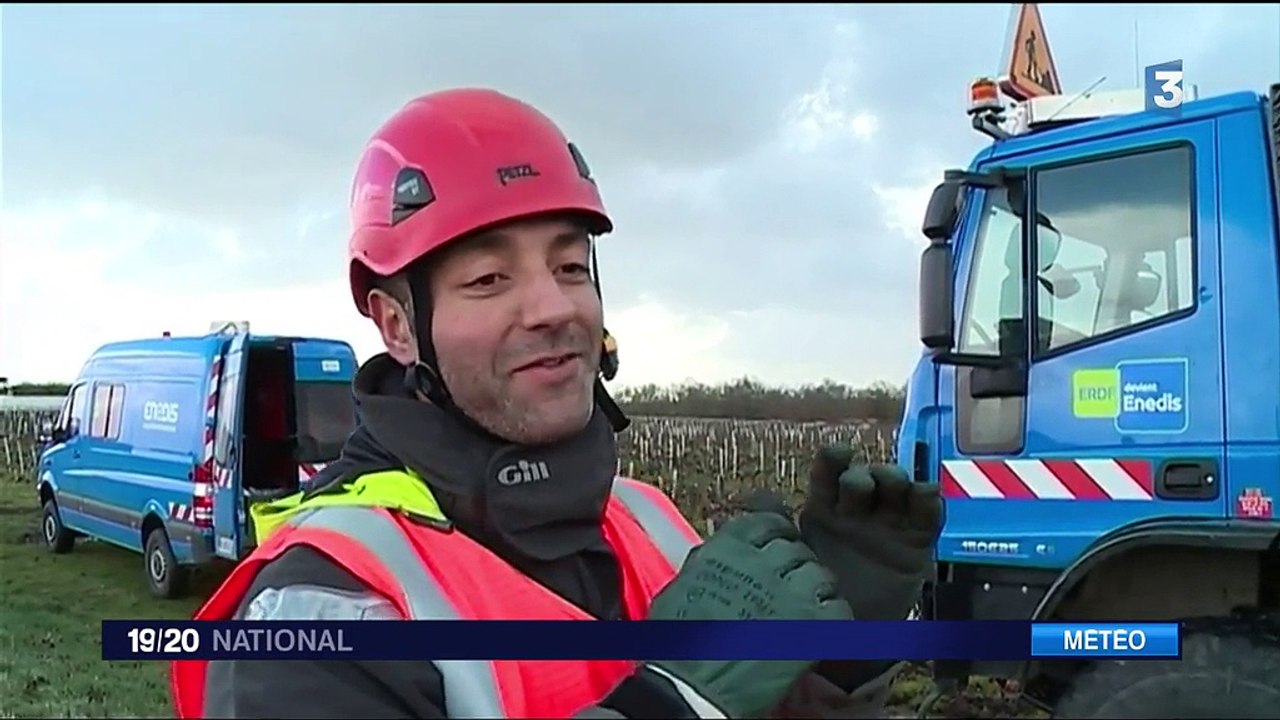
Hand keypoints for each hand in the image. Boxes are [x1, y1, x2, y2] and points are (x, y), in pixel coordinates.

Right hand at [644, 512, 853, 717]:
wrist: (692, 688)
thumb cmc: (676, 643)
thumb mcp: (681, 585)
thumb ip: (710, 561)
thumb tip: (724, 553)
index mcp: (727, 549)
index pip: (766, 522)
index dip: (776, 532)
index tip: (777, 543)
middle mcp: (762, 564)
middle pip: (796, 548)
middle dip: (795, 563)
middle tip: (790, 582)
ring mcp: (791, 594)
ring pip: (820, 574)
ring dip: (815, 588)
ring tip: (807, 605)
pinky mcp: (812, 627)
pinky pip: (839, 608)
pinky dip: (833, 616)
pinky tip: (821, 627)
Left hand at [796, 446, 942, 689]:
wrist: (846, 633)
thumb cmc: (815, 591)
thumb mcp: (790, 556)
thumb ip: (776, 524)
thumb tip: (760, 495)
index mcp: (826, 508)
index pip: (831, 471)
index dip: (836, 456)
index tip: (839, 453)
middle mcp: (859, 511)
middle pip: (868, 476)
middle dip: (867, 474)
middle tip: (863, 487)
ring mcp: (889, 525)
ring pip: (898, 488)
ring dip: (897, 479)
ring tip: (895, 486)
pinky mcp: (916, 543)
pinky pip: (929, 515)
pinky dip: (930, 498)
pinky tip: (926, 492)